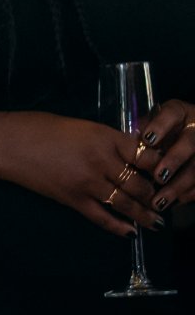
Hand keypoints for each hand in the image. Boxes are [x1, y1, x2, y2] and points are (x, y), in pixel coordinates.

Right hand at [0, 110, 160, 236]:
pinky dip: (119, 227)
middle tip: (162, 201)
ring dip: (144, 215)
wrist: (7, 144)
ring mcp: (88, 182)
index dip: (159, 167)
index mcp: (104, 137)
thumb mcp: (81, 126)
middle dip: (154, 194)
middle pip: (140, 183)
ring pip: (126, 203)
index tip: (164, 172)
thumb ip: (106, 140)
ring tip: (156, 221)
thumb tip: (130, 154)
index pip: (145, 156)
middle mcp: (101, 160)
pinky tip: (130, 232)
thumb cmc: (39, 128)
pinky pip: (102, 217)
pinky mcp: (73, 199)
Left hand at [130, 99, 194, 218]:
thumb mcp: (152, 122)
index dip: (160, 126)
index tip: (147, 139)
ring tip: (160, 201)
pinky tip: (175, 202)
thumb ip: (142, 130)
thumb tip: (126, 141)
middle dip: (173, 161)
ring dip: (179, 185)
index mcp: (179, 112)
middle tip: (158, 177)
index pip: (172, 113)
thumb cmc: (161, 128)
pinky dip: (189, 193)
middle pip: (189, 144)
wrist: (189, 131)